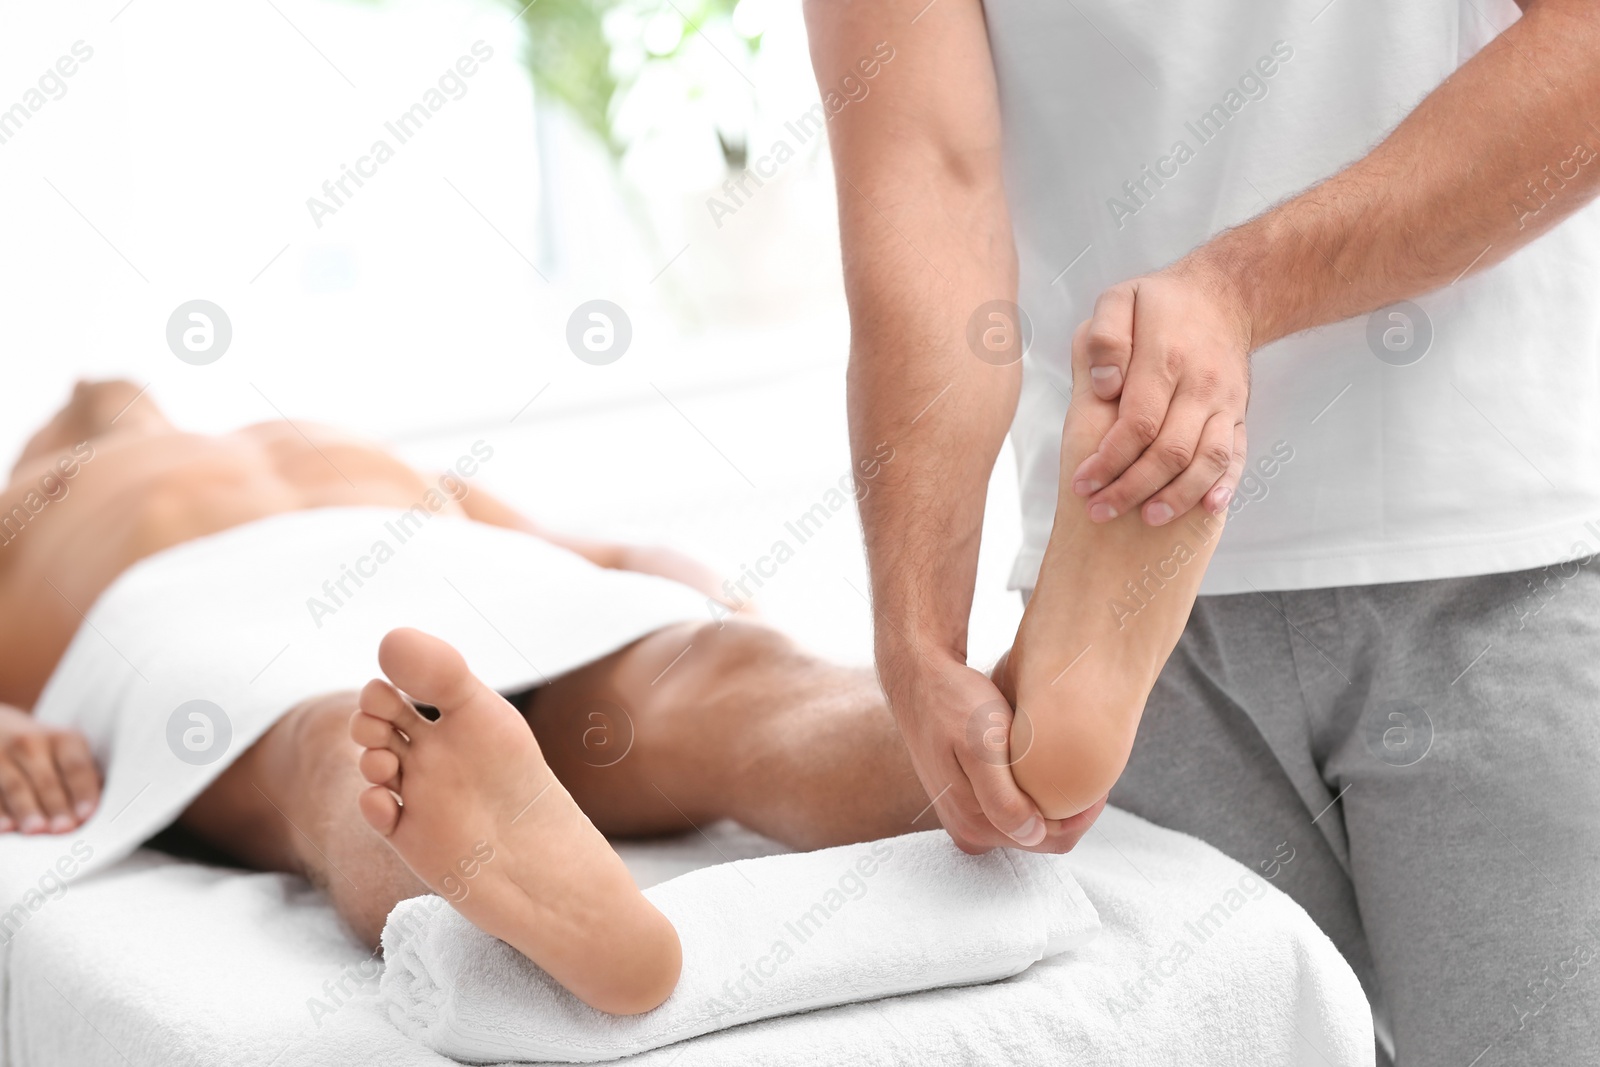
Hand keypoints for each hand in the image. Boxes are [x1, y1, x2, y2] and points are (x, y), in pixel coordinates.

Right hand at [0, 704, 99, 833]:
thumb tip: (95, 807)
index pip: (76, 767)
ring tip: (36, 830)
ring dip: (27, 810)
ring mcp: (2, 755)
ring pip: (15, 786)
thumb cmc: (40, 746)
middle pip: (46, 779)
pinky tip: (5, 827)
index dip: (82, 791)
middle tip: (64, 828)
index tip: (87, 814)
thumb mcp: (65, 749)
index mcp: (62, 739)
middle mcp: (31, 744)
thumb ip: (81, 777)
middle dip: (55, 806)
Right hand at [880, 645, 1104, 854]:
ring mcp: (966, 814)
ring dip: (1052, 801)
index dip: (1083, 815)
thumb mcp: (981, 745)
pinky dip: (1034, 790)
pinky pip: (1013, 805)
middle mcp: (969, 829)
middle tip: (1093, 771)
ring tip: (1070, 767)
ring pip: (1028, 821)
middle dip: (1070, 810)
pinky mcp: (967, 796)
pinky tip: (1043, 764)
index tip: (1101, 781)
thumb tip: (1032, 835)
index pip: (1051, 840)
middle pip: (1041, 836)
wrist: (919, 678)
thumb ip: (1002, 797)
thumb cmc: (952, 703)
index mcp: (975, 824)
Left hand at [1069, 260, 1252, 524]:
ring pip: (1207, 460)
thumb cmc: (1160, 304)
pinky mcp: (1239, 413)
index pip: (1136, 423)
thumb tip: (1106, 387)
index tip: (1082, 483)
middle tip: (1099, 512)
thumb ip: (1105, 339)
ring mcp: (1224, 402)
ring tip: (1147, 520)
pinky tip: (1208, 510)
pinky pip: (1238, 454)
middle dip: (1132, 488)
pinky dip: (1227, 485)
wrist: (1226, 294)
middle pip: (1170, 450)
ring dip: (1178, 496)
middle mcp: (1200, 385)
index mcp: (1165, 359)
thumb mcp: (1120, 300)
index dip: (1108, 459)